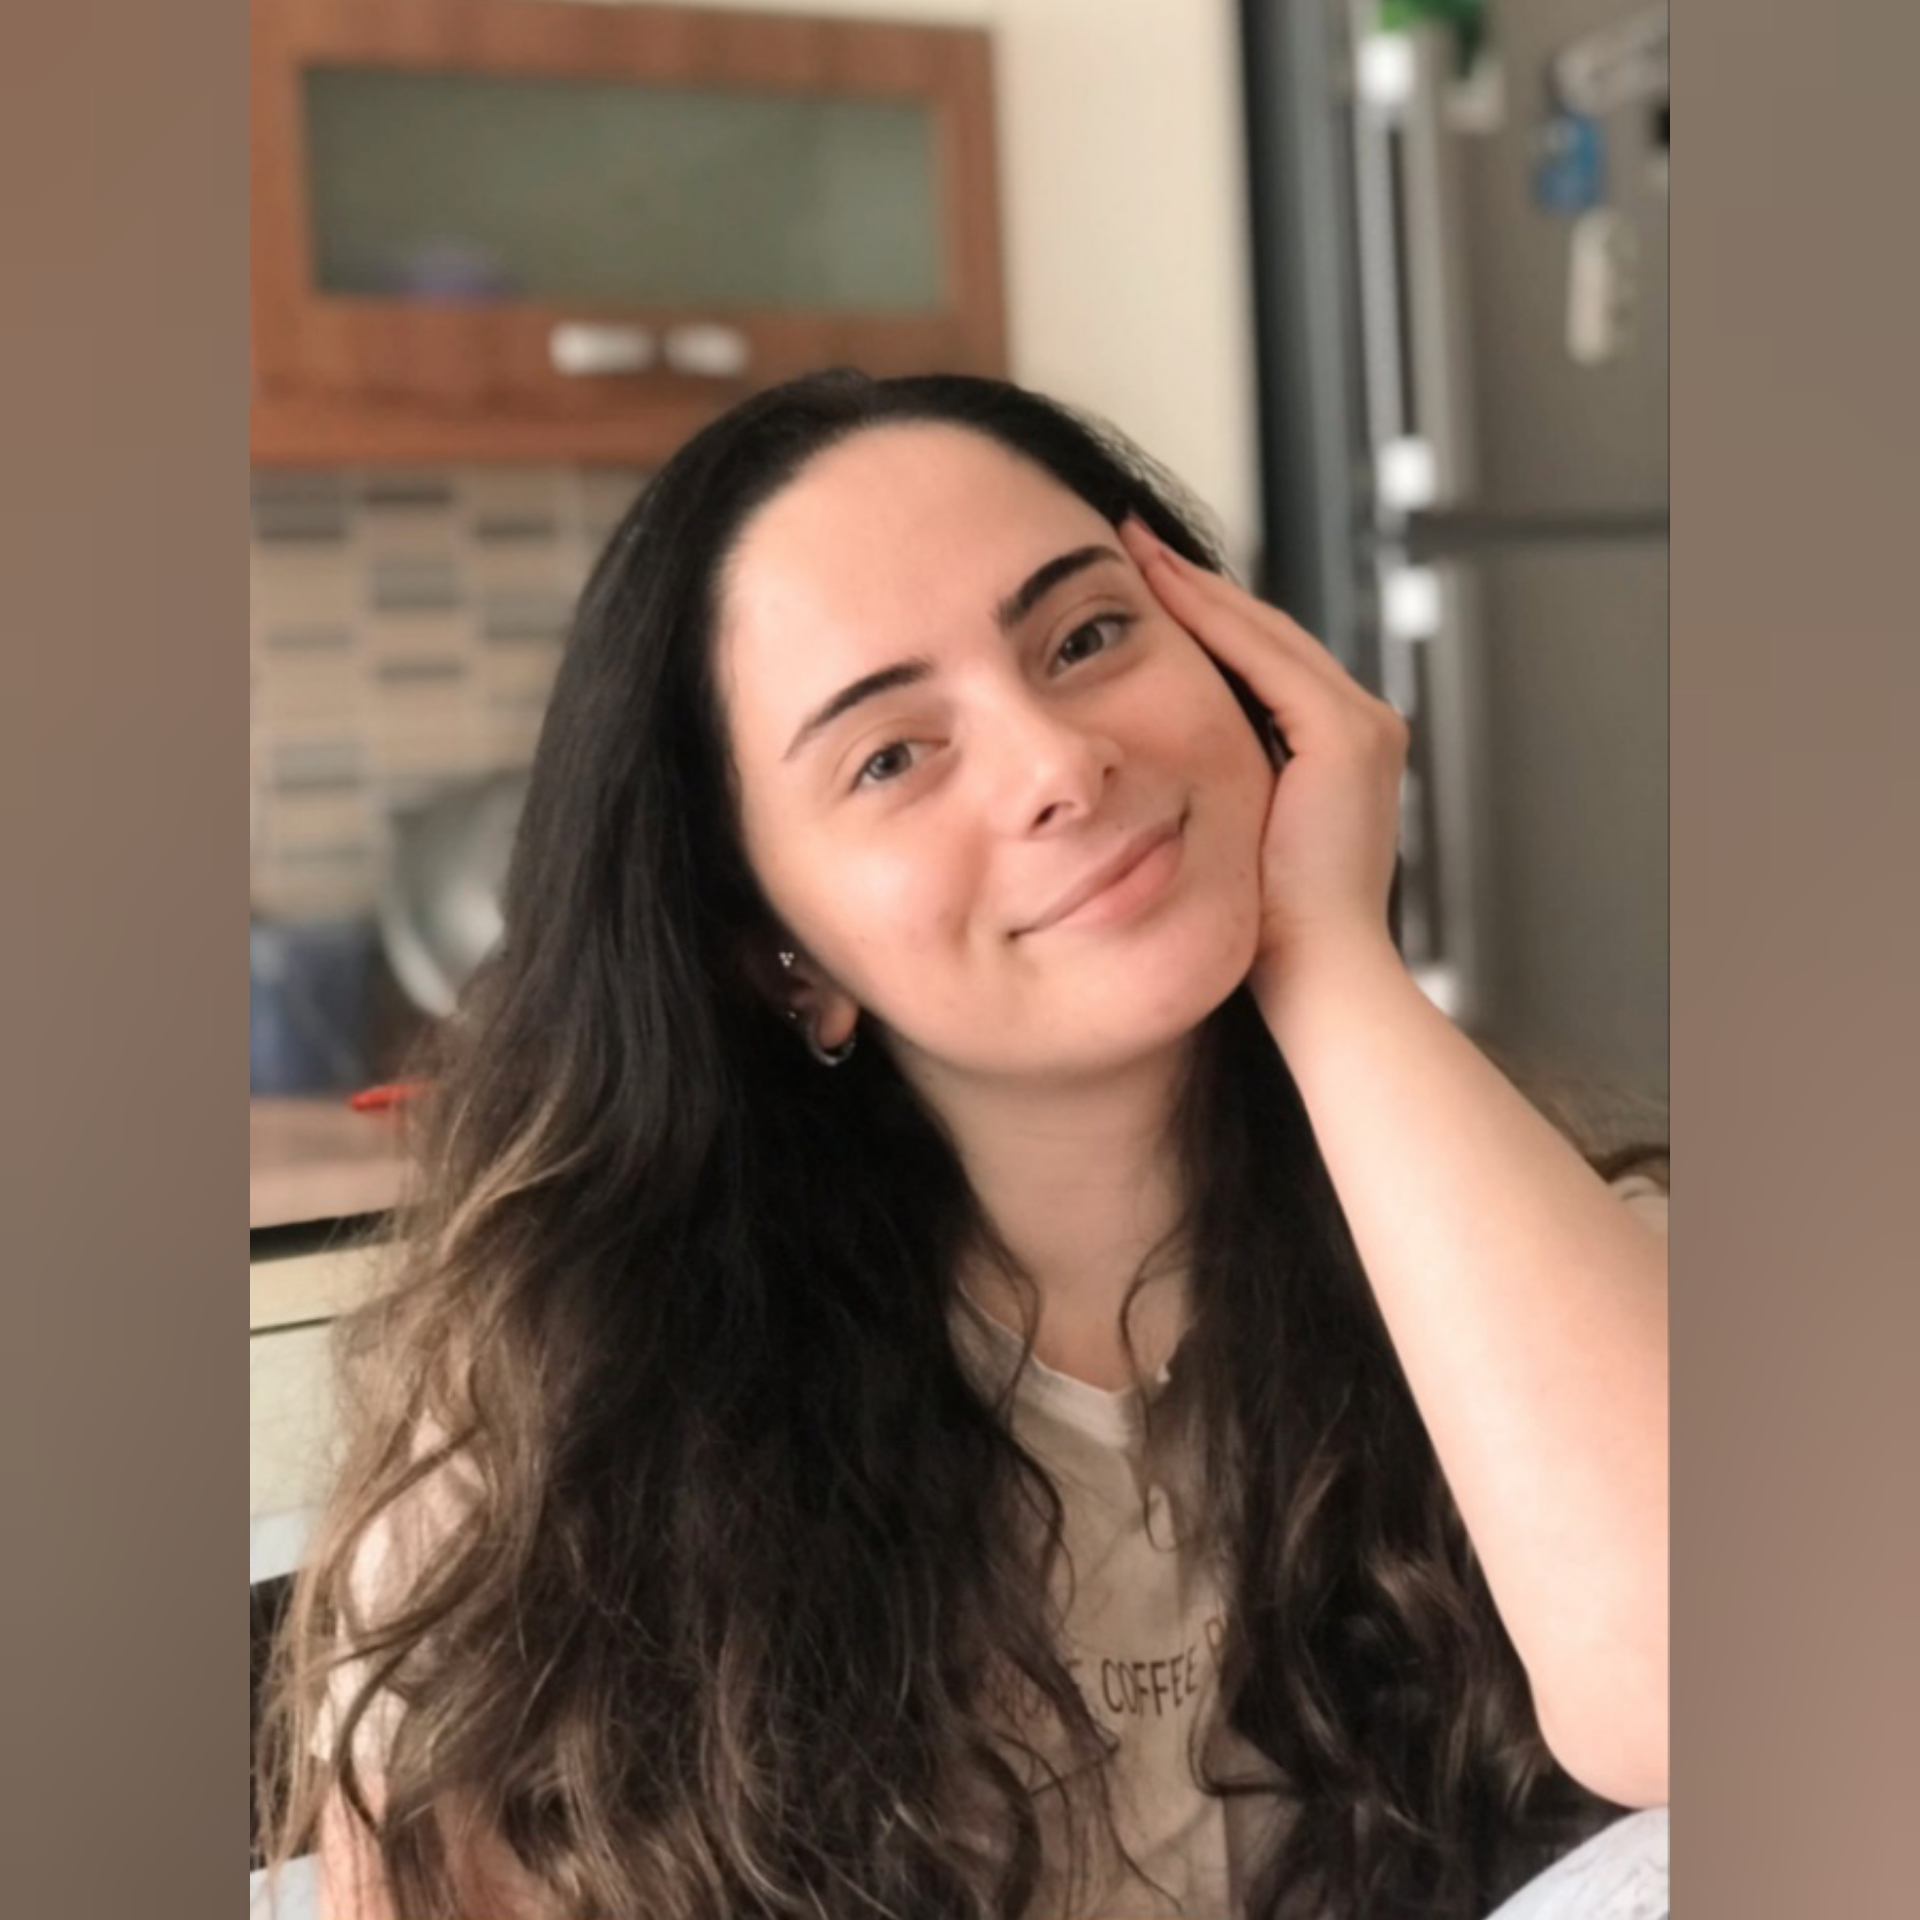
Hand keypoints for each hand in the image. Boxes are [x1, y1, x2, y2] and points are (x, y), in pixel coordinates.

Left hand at [1119, 516, 1409, 993]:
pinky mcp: (1344, 737)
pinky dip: (1212, 618)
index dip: (1202, 621)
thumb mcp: (1236, 841)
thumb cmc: (1265, 933)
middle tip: (1134, 544)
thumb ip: (1216, 790)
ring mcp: (1362, 728)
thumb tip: (1149, 771)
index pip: (1264, 666)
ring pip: (1263, 635)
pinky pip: (1264, 659)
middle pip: (1265, 638)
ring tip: (1137, 550)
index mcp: (1342, 753)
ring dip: (1197, 589)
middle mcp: (1364, 728)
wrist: (1315, 975)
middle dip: (1196, 590)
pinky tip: (1160, 588)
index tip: (1143, 584)